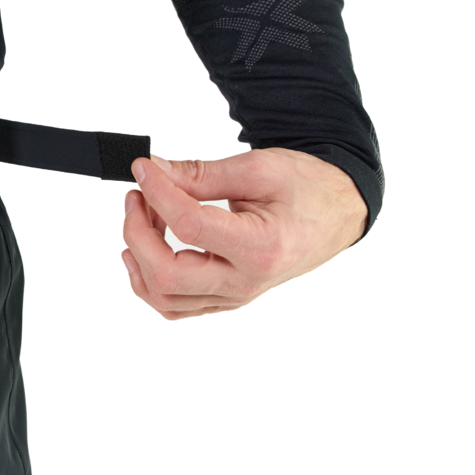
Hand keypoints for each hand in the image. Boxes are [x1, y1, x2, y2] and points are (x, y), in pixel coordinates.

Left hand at [121, 148, 367, 319]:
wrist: (337, 213)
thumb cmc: (307, 189)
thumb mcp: (257, 169)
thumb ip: (201, 174)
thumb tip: (155, 171)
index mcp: (261, 247)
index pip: (189, 227)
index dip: (157, 194)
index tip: (143, 169)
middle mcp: (246, 281)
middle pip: (167, 276)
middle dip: (137, 233)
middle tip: (137, 195)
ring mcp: (235, 295)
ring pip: (165, 299)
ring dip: (139, 256)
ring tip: (141, 216)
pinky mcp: (226, 298)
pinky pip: (175, 305)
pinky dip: (149, 280)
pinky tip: (143, 250)